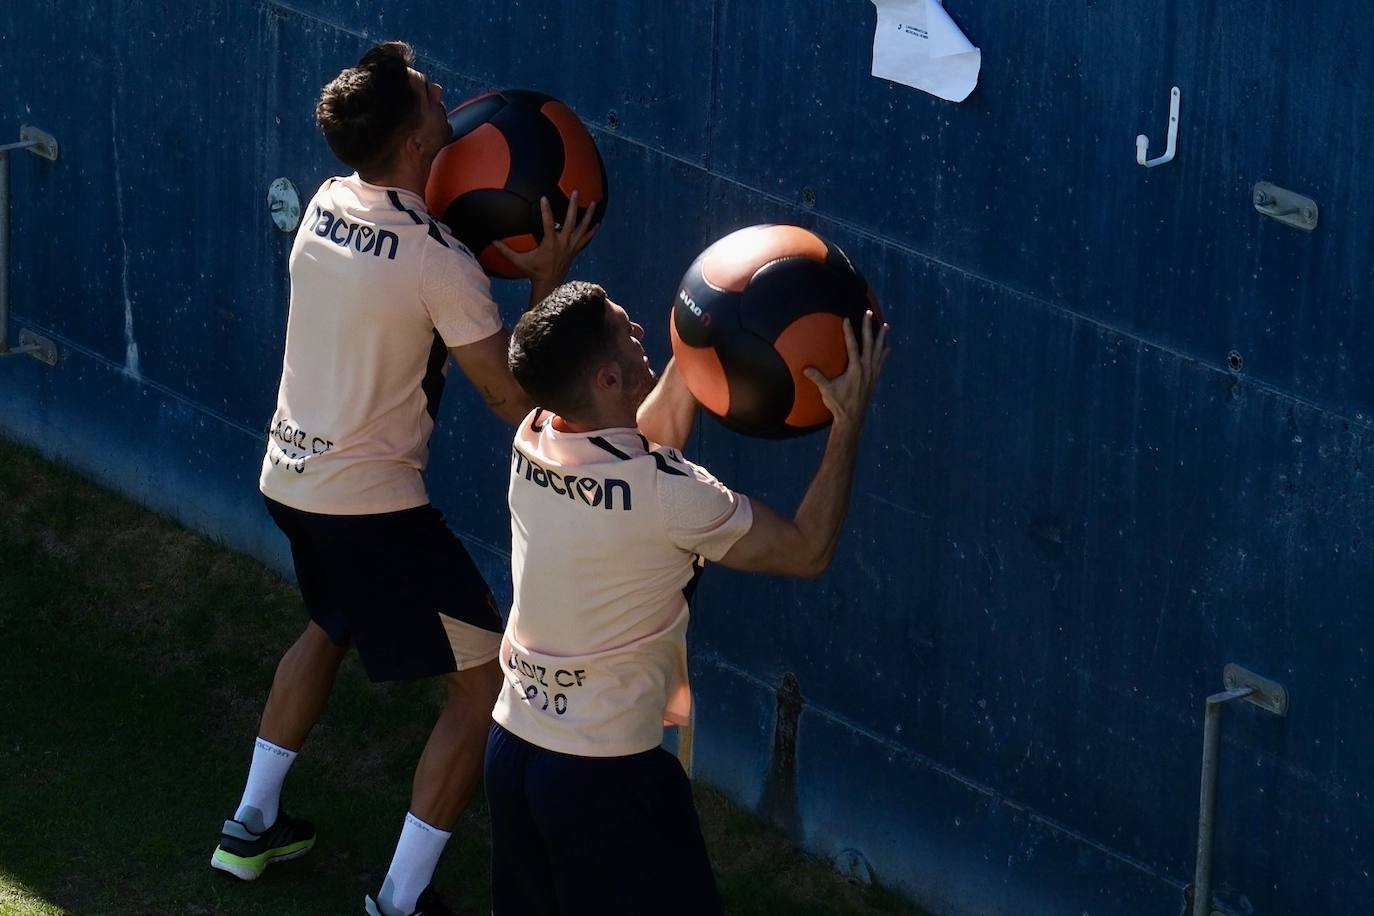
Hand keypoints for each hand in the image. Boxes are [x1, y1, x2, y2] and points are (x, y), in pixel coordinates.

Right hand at [493, 192, 598, 290]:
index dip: (546, 210)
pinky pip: (586, 239)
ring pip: (582, 228)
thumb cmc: (533, 271)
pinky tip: (597, 223)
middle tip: (576, 192)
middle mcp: (563, 243)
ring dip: (588, 215)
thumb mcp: (519, 261)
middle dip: (574, 206)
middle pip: (571, 221)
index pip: (548, 223)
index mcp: (550, 243)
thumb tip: (492, 241)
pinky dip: (592, 232)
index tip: (544, 197)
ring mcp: (571, 246)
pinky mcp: (575, 250)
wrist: (549, 284)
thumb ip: (505, 250)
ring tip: (593, 202)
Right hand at [802, 311, 889, 432]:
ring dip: (882, 337)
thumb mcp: (826, 390)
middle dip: (869, 327)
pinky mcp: (875, 379)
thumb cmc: (838, 403)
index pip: (853, 345)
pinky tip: (887, 347)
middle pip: (869, 343)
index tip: (847, 319)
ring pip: (879, 351)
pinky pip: (882, 362)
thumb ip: (817, 378)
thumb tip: (805, 369)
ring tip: (885, 325)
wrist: (852, 418)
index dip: (849, 332)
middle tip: (869, 313)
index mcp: (855, 369)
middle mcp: (866, 368)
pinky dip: (884, 353)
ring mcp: (873, 373)